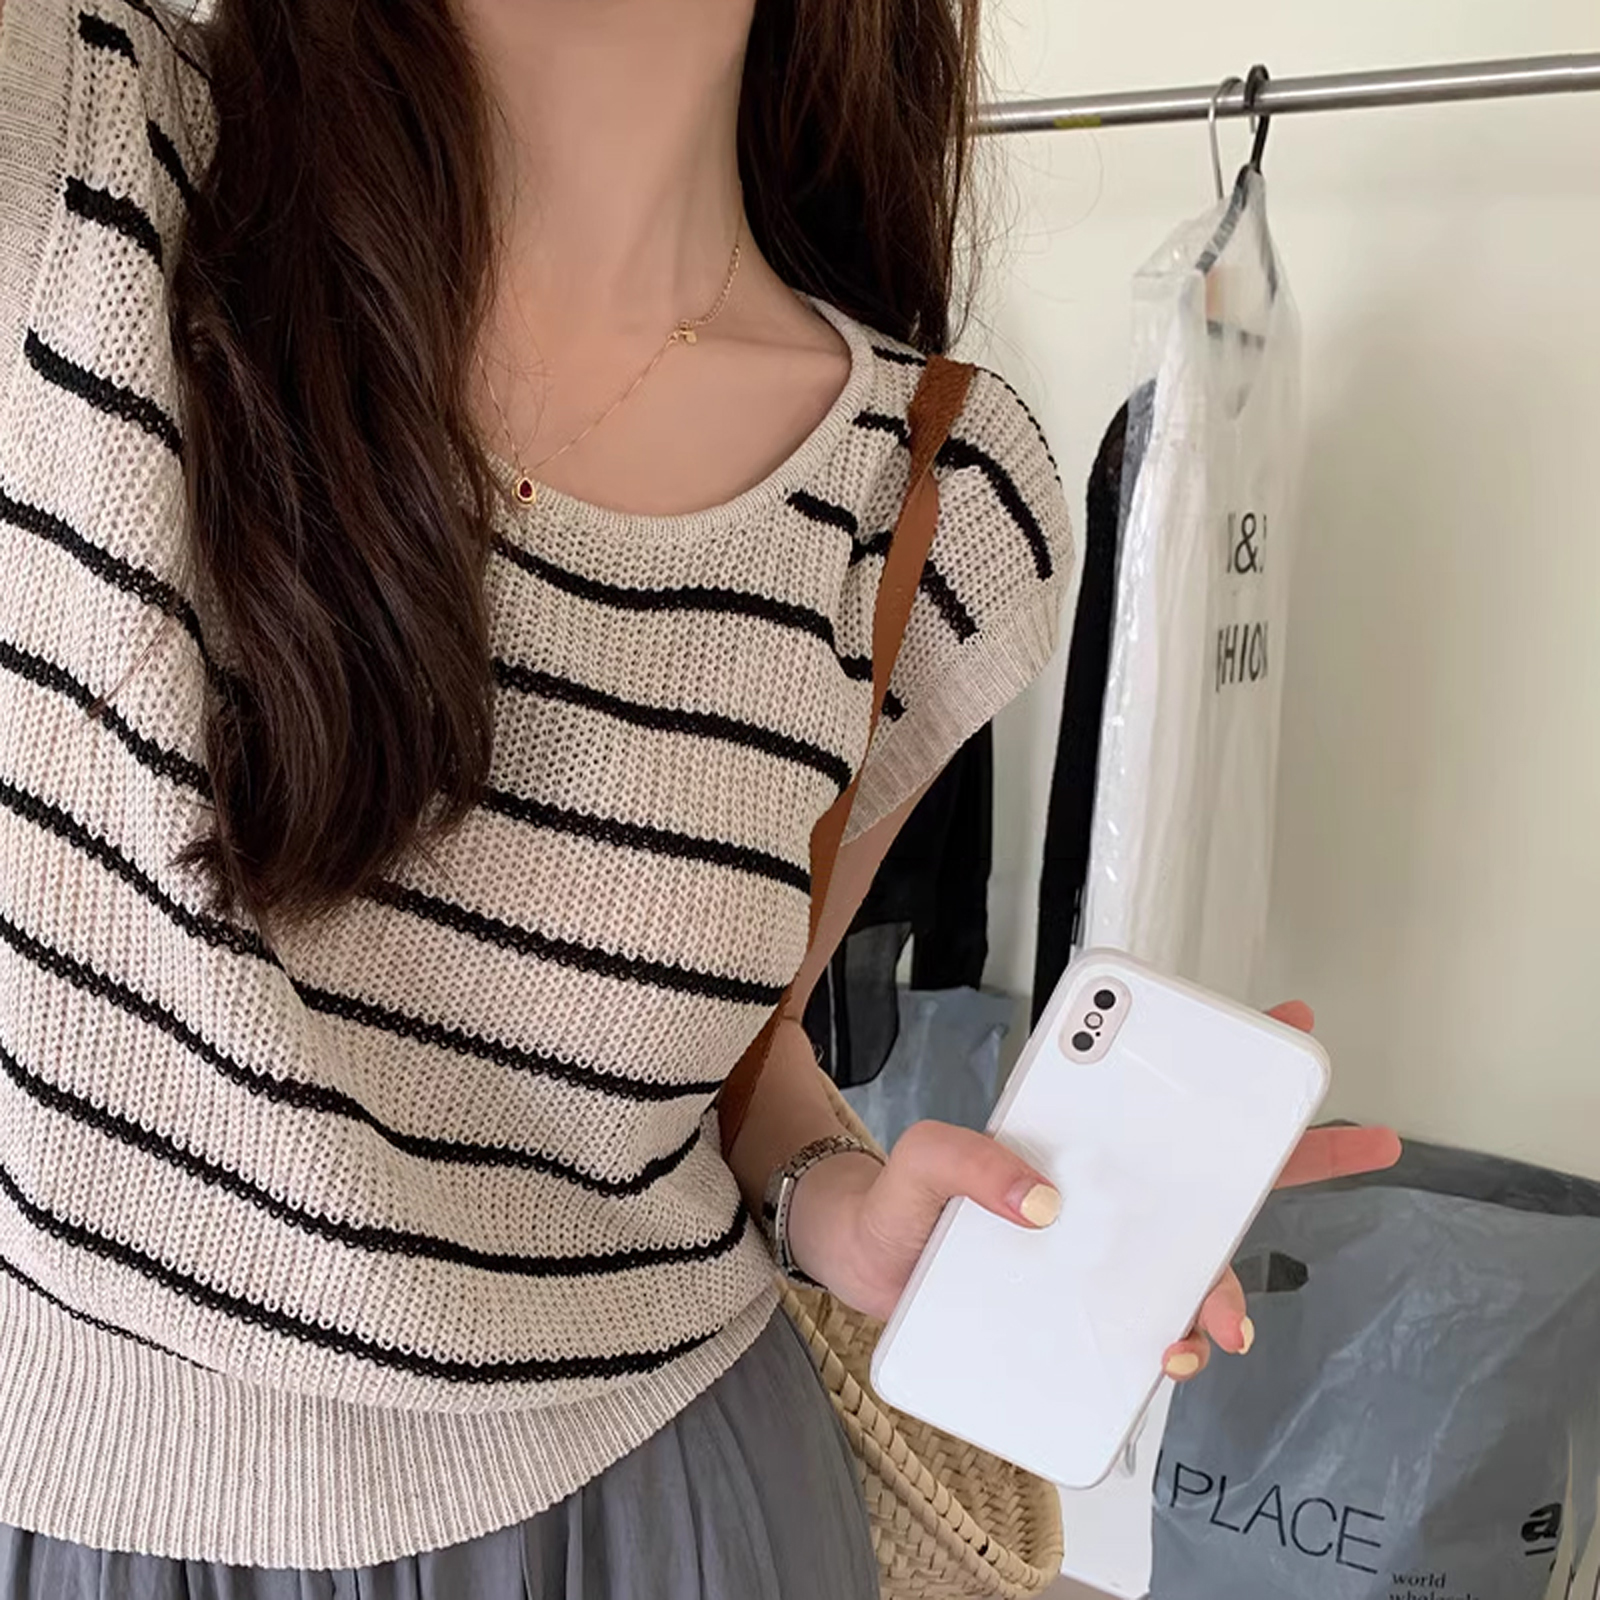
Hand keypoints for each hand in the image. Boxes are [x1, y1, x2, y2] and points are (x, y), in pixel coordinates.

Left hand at [785, 1000, 1401, 1361]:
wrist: (862, 1276)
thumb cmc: (896, 1203)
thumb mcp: (920, 1161)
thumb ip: (964, 1160)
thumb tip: (1043, 1200)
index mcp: (1072, 1138)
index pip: (1158, 1097)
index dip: (1229, 1064)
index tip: (1291, 1028)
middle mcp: (1100, 1193)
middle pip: (1209, 1173)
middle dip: (1296, 1154)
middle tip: (1369, 1140)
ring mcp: (1097, 1251)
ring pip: (1192, 1258)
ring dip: (1224, 1286)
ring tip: (1216, 1324)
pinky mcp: (1083, 1310)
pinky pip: (1148, 1323)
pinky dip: (1173, 1340)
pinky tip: (1169, 1354)